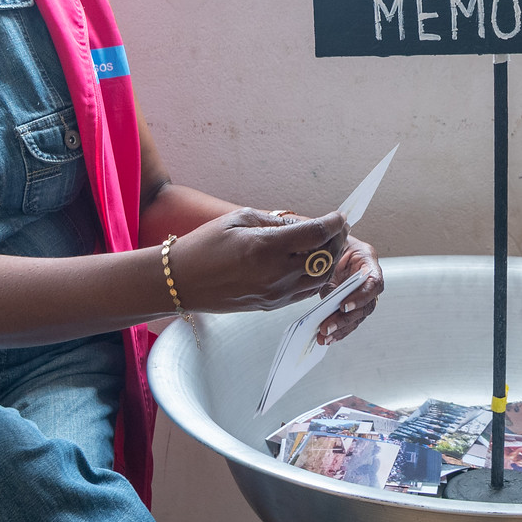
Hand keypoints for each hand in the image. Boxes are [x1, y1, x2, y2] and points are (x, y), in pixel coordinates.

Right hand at [163, 209, 349, 313]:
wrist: (181, 281)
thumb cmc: (205, 245)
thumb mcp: (240, 219)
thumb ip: (277, 221)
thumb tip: (305, 224)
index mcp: (266, 247)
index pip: (317, 235)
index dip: (334, 223)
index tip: (339, 216)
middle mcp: (276, 274)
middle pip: (325, 258)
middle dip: (336, 241)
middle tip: (337, 228)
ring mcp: (276, 294)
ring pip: (320, 278)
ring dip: (328, 260)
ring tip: (325, 245)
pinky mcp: (272, 306)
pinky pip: (306, 291)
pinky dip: (315, 276)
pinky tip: (310, 262)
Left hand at [316, 235, 383, 343]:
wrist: (326, 244)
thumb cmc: (330, 242)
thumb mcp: (328, 250)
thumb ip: (329, 269)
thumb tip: (327, 296)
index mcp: (367, 259)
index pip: (373, 282)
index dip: (361, 296)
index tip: (344, 306)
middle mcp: (369, 278)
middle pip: (366, 304)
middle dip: (346, 318)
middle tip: (328, 327)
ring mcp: (362, 292)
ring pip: (358, 316)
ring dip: (342, 328)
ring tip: (324, 337)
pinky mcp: (353, 302)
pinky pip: (351, 320)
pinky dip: (340, 330)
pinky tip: (328, 338)